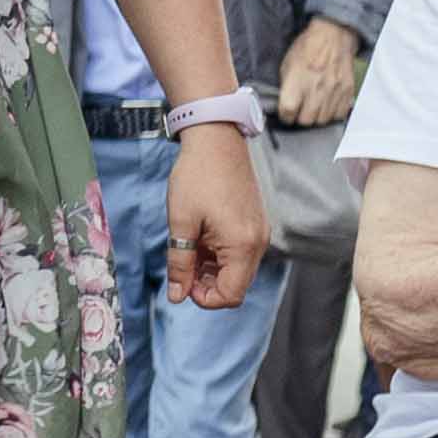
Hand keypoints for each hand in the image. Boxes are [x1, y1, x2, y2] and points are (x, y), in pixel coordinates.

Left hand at [163, 126, 267, 309]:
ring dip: (212, 270)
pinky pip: (240, 251)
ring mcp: (259, 232)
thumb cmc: (196, 177)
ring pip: (237, 269)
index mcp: (243, 245)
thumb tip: (177, 297)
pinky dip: (220, 255)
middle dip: (207, 285)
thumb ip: (180, 263)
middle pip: (236, 285)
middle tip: (181, 267)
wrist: (216, 140)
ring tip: (187, 250)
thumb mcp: (181, 223)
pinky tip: (200, 239)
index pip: (231, 295)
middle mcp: (258, 242)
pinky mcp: (255, 223)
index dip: (204, 298)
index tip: (182, 284)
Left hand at [273, 20, 361, 128]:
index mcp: (297, 80)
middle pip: (306, 120)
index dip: (285, 115)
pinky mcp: (347, 91)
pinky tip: (327, 105)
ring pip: (323, 120)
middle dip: (300, 118)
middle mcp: (316, 88)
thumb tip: (283, 103)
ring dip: (316, 117)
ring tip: (313, 108)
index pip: (288, 111)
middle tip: (299, 111)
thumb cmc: (308, 47)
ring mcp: (334, 91)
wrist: (333, 35)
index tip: (286, 113)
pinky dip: (332, 113)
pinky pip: (339, 114)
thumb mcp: (287, 64)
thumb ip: (285, 87)